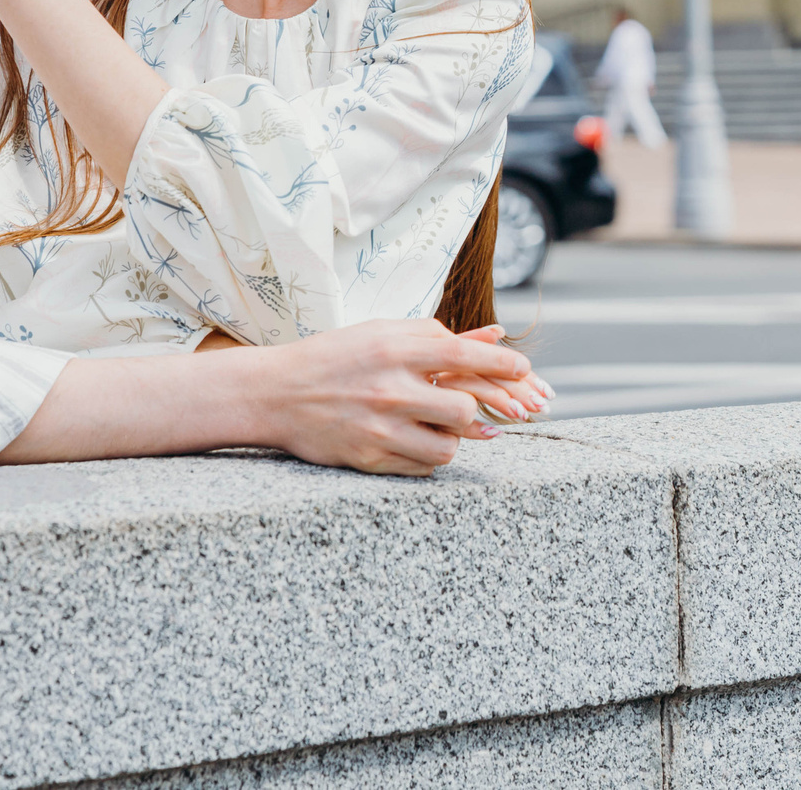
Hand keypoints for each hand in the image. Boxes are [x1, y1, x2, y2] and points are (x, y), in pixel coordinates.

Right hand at [252, 319, 553, 475]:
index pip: (466, 357)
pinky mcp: (368, 458)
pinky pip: (423, 468)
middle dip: (479, 410)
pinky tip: (421, 440)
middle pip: (464, 410)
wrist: (275, 392)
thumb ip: (439, 336)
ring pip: (448, 447)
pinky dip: (431, 456)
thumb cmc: (337, 356)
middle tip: (477, 406)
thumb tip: (497, 336)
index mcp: (395, 348)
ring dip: (455, 438)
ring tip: (442, 425)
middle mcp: (390, 388)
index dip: (504, 366)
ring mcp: (379, 428)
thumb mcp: (385, 332)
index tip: (524, 371)